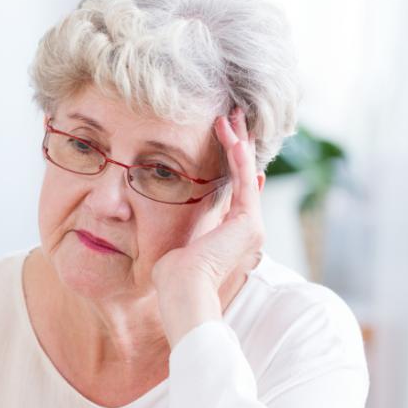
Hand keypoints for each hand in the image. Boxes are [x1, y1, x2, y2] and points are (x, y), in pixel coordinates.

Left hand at [151, 107, 264, 344]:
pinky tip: (232, 135)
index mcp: (231, 234)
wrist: (183, 292)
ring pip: (246, 172)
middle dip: (239, 144)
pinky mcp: (247, 221)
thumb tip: (156, 222)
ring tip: (232, 115)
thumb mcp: (174, 246)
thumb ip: (178, 231)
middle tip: (234, 117)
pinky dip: (237, 156)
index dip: (232, 163)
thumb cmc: (171, 278)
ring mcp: (250, 225)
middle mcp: (247, 228)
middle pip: (245, 175)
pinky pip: (243, 179)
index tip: (227, 141)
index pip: (236, 190)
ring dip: (238, 141)